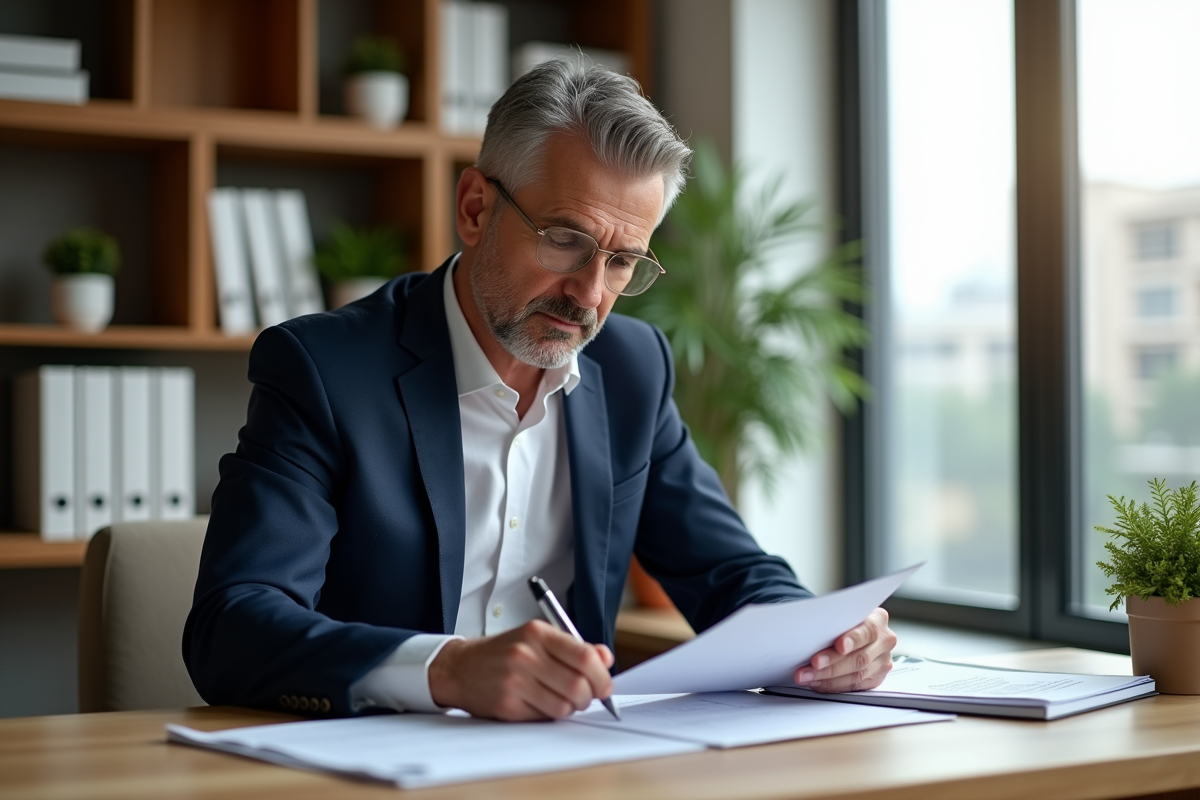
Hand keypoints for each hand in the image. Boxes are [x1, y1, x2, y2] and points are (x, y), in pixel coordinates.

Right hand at [428, 620, 614, 720]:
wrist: (460, 667)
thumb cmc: (504, 653)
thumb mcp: (537, 639)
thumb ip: (574, 648)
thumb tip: (606, 659)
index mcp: (537, 633)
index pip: (585, 656)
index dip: (601, 676)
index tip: (603, 686)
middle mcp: (526, 654)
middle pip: (578, 685)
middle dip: (588, 697)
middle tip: (585, 698)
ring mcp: (514, 680)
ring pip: (563, 706)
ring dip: (570, 708)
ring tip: (561, 701)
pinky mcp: (506, 704)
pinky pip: (544, 717)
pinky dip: (549, 715)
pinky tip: (541, 705)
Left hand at [793, 607, 896, 692]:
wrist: (855, 630)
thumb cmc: (845, 620)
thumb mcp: (843, 613)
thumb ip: (836, 620)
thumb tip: (811, 629)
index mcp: (878, 620)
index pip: (867, 631)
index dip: (852, 639)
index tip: (839, 646)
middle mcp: (884, 641)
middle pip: (860, 657)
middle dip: (832, 663)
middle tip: (813, 665)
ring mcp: (882, 661)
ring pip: (856, 675)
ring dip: (828, 678)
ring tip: (807, 676)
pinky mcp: (876, 678)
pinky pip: (854, 686)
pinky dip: (832, 685)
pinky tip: (817, 682)